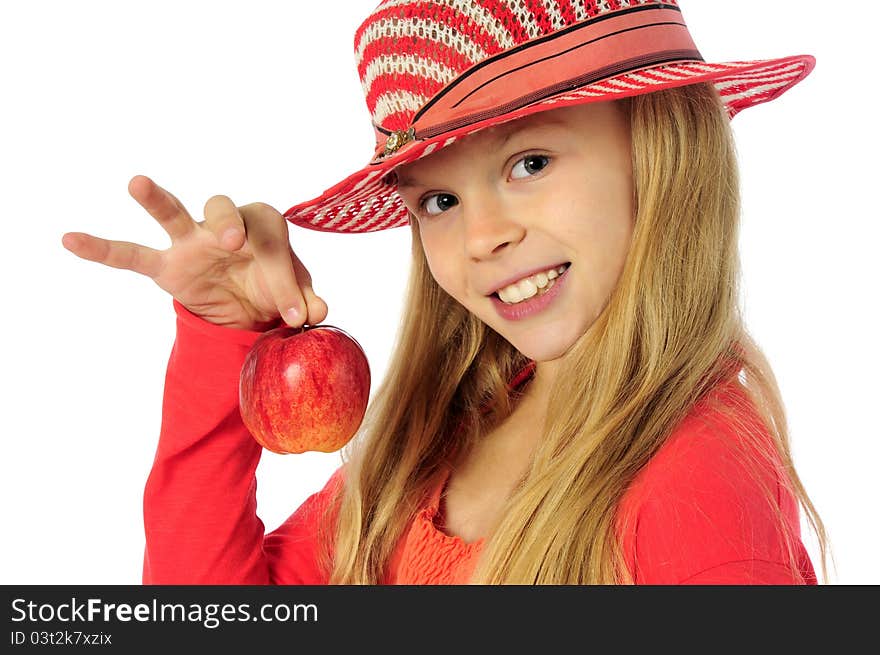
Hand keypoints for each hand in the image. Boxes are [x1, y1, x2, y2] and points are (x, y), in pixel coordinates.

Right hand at [61, 175, 327, 330]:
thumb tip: (318, 315)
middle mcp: (227, 226)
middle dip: (230, 223)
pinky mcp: (166, 264)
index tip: (298, 314)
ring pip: (174, 213)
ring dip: (157, 200)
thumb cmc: (273, 287)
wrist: (247, 305)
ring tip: (137, 184)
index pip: (273, 243)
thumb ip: (304, 301)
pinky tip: (70, 239)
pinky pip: (130, 254)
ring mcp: (191, 242)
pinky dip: (103, 249)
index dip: (287, 278)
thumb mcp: (293, 296)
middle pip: (226, 211)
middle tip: (235, 242)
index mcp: (264, 229)